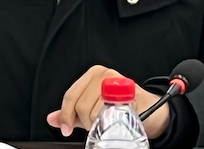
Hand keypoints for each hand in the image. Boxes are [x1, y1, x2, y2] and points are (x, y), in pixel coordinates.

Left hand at [46, 65, 170, 139]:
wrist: (150, 110)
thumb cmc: (121, 107)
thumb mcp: (91, 109)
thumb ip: (72, 112)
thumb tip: (53, 118)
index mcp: (92, 75)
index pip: (71, 95)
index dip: (66, 115)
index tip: (66, 129)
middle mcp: (104, 74)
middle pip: (81, 104)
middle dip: (86, 122)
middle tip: (95, 125)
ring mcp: (117, 81)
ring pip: (94, 109)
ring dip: (98, 123)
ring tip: (107, 122)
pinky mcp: (129, 92)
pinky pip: (111, 111)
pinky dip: (110, 120)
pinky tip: (114, 120)